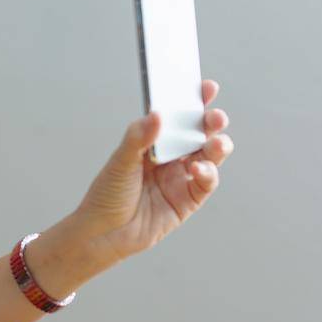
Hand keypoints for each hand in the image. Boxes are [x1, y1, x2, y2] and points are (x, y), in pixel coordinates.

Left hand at [69, 79, 233, 269]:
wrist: (104, 234)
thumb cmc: (107, 195)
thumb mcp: (120, 162)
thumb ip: (138, 138)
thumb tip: (156, 114)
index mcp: (154, 141)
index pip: (177, 116)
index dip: (194, 101)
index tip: (207, 87)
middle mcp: (171, 156)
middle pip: (199, 133)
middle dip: (212, 122)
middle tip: (215, 117)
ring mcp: (182, 177)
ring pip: (210, 155)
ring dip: (217, 146)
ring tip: (215, 144)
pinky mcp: (189, 199)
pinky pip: (206, 182)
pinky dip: (207, 173)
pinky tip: (197, 170)